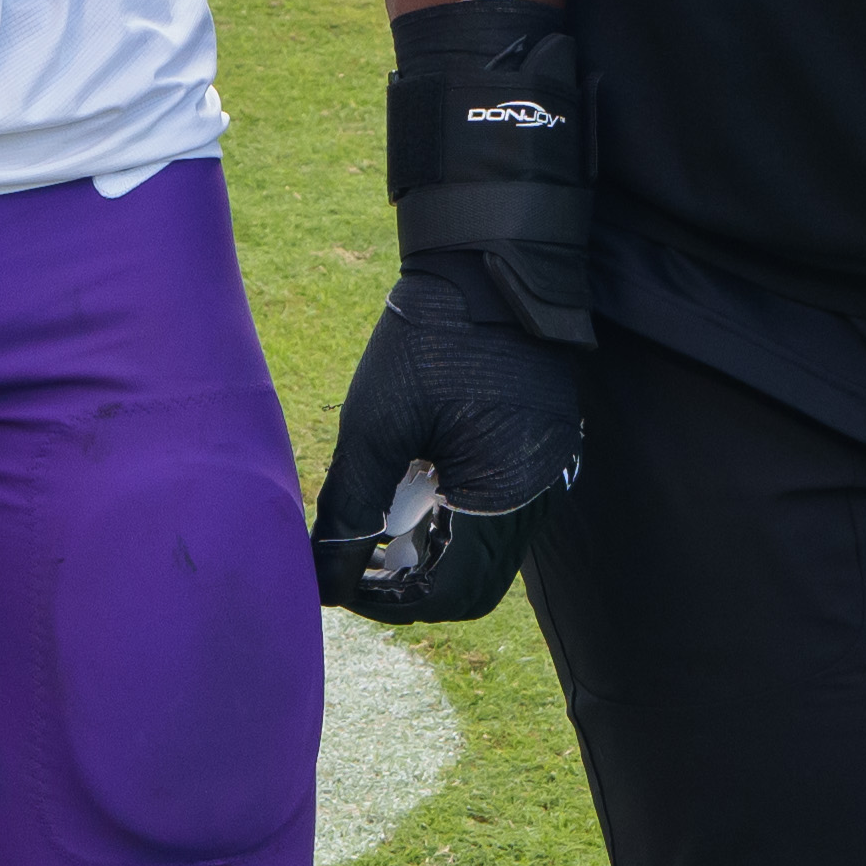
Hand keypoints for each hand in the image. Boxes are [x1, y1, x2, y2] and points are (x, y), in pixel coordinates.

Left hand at [308, 266, 586, 623]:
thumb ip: (350, 508)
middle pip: (469, 586)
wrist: (487, 266)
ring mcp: (540, 480)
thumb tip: (325, 578)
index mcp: (506, 497)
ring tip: (371, 530)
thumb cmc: (432, 340)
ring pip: (478, 554)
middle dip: (408, 585)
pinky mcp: (532, 458)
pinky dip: (445, 524)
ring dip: (425, 555)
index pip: (450, 593)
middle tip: (353, 566)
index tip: (339, 582)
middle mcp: (536, 500)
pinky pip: (489, 518)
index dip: (389, 600)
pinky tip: (406, 496)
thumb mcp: (376, 425)